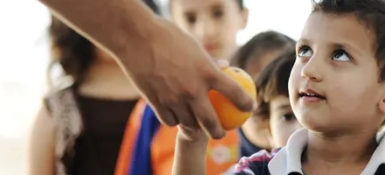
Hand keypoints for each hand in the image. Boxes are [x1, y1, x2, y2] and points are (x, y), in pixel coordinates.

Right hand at [120, 20, 254, 138]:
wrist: (135, 38)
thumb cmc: (167, 36)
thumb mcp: (194, 46)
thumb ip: (208, 61)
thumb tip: (223, 66)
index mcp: (207, 72)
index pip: (234, 92)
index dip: (245, 103)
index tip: (249, 107)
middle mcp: (192, 89)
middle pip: (211, 122)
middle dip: (219, 132)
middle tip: (221, 132)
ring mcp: (174, 99)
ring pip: (189, 125)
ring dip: (195, 129)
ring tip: (198, 128)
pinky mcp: (156, 103)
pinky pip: (170, 121)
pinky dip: (175, 121)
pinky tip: (177, 118)